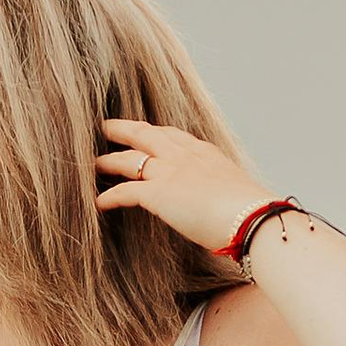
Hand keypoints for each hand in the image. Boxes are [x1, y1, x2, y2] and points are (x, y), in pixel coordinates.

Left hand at [95, 119, 272, 257]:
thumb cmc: (252, 213)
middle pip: (144, 134)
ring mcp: (170, 172)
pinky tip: (98, 203)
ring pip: (129, 159)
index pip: (173, 135)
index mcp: (205, 152)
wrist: (253, 218)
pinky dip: (109, 197)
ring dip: (108, 161)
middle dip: (122, 129)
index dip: (154, 133)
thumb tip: (224, 208)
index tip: (143, 133)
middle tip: (105, 127)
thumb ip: (221, 193)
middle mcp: (184, 156)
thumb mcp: (236, 191)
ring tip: (93, 164)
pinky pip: (124, 191)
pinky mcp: (158, 193)